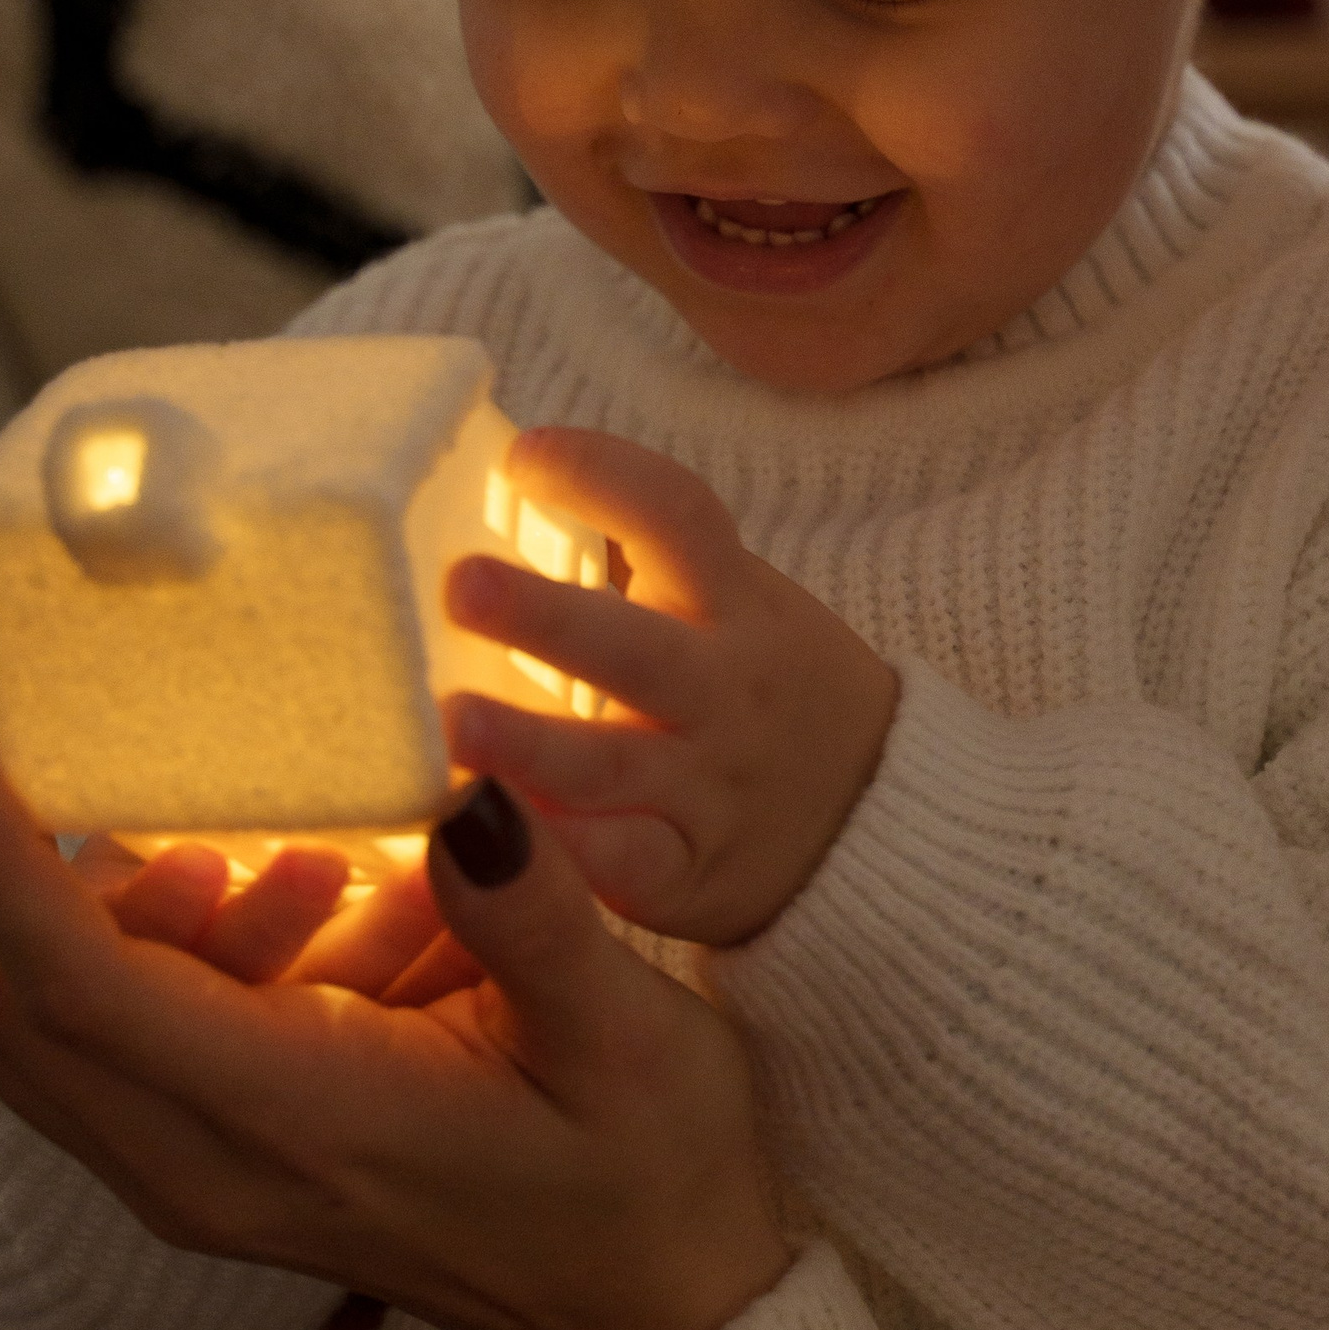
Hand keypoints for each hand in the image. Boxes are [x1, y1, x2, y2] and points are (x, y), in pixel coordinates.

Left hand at [0, 695, 791, 1329]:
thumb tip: (465, 798)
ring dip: (120, 901)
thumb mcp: (628, 1037)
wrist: (649, 1316)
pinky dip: (163, 941)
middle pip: (8, 1012)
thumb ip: (534, 918)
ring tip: (322, 862)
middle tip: (66, 734)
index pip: (83, 991)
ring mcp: (198, 1175)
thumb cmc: (648, 1179)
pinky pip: (117, 1037)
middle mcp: (208, 1168)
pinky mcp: (214, 1161)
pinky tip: (324, 905)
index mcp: (301, 1125)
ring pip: (52, 1023)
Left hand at [440, 428, 899, 948]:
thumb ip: (648, 557)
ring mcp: (710, 785)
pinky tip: (487, 841)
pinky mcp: (691, 872)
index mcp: (736, 603)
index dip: (604, 477)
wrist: (879, 810)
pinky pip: (624, 866)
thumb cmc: (767, 685)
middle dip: (546, 616)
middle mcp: (726, 688)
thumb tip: (510, 478)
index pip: (678, 517)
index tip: (522, 457)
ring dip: (529, 745)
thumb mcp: (738, 602)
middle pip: (637, 646)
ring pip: (615, 765)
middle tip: (460, 585)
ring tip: (449, 724)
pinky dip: (563, 856)